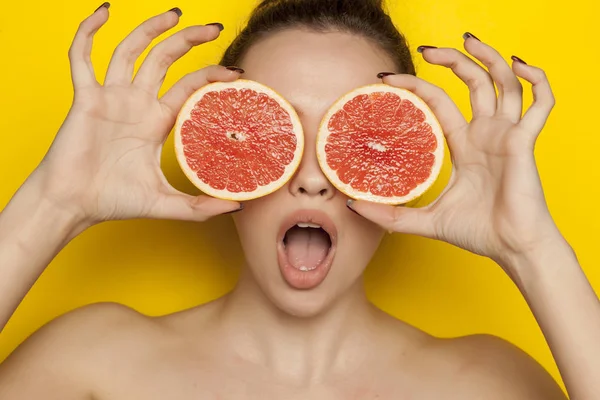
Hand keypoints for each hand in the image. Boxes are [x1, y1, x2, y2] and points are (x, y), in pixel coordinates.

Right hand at [34, 6, 241, 224]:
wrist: (74, 205)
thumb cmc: (115, 201)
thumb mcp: (166, 203)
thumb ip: (200, 207)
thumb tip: (238, 207)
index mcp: (157, 121)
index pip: (189, 87)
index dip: (211, 75)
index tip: (236, 72)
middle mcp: (136, 103)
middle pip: (165, 59)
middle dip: (188, 40)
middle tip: (214, 27)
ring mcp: (110, 97)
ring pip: (130, 50)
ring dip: (150, 29)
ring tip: (175, 14)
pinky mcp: (84, 98)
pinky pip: (82, 57)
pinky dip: (89, 33)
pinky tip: (103, 13)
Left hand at [349, 35, 561, 266]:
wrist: (511, 249)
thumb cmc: (477, 233)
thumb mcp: (425, 220)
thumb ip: (389, 215)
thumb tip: (350, 205)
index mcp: (464, 145)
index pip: (439, 102)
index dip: (417, 86)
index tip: (389, 79)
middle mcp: (485, 134)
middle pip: (472, 82)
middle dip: (451, 60)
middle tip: (425, 49)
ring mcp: (506, 135)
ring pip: (504, 83)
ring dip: (489, 57)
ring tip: (468, 40)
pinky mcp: (525, 142)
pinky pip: (541, 103)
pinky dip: (536, 80)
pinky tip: (520, 66)